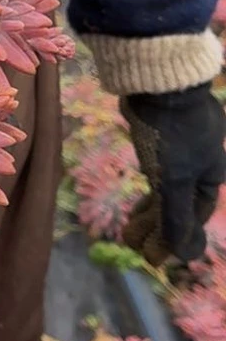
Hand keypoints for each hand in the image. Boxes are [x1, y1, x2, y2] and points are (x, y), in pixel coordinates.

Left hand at [120, 83, 225, 263]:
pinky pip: (155, 167)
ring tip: (128, 228)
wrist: (158, 82)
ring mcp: (180, 145)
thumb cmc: (171, 134)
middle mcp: (200, 161)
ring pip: (165, 185)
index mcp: (212, 174)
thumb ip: (176, 217)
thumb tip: (182, 254)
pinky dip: (148, 184)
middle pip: (178, 203)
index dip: (175, 239)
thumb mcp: (173, 180)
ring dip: (149, 209)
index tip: (152, 258)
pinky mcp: (160, 131)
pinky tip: (138, 192)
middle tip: (132, 244)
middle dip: (157, 226)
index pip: (194, 216)